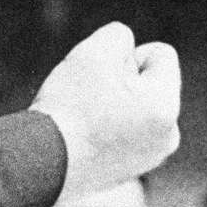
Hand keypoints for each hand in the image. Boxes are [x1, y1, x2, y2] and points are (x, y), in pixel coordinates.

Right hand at [30, 23, 180, 201]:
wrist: (39, 165)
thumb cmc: (68, 106)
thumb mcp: (93, 52)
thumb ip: (119, 36)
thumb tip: (126, 51)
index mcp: (166, 107)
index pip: (161, 54)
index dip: (127, 54)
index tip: (102, 76)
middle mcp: (168, 136)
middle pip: (149, 81)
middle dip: (122, 79)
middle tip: (89, 97)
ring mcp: (151, 157)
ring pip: (136, 105)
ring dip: (113, 101)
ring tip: (84, 117)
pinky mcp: (131, 169)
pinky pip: (124, 130)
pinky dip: (106, 126)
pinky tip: (82, 135)